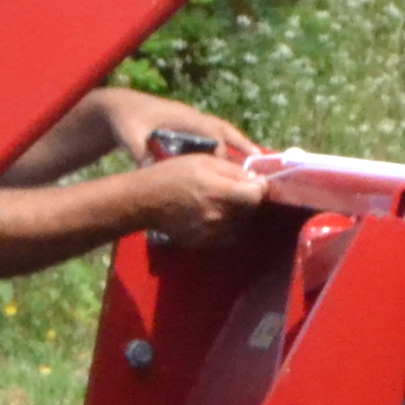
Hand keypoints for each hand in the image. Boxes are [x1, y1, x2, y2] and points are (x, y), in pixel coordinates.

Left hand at [86, 89, 253, 163]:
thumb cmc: (125, 122)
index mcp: (180, 117)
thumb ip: (139, 152)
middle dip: (242, 143)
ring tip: (257, 162)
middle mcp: (191, 116)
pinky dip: (229, 146)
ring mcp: (192, 120)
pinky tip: (235, 163)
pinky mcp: (190, 126)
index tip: (230, 171)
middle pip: (223, 129)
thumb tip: (150, 168)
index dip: (221, 151)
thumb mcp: (129, 137)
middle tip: (260, 160)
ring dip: (240, 144)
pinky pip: (215, 135)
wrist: (118, 107)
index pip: (209, 133)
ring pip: (223, 131)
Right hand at [123, 149, 268, 246]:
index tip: (256, 181)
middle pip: (250, 211)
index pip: (256, 196)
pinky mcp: (204, 243)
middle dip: (248, 199)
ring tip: (225, 201)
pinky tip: (215, 215)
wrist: (145, 201)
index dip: (260, 187)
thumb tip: (255, 179)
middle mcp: (219, 215)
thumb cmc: (173, 174)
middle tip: (238, 189)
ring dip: (239, 213)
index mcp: (219, 191)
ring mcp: (212, 232)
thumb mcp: (203, 161)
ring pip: (240, 224)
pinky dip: (227, 225)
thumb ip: (232, 170)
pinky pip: (227, 236)